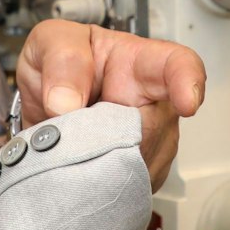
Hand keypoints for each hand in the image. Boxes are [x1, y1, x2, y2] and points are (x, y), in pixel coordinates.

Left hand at [16, 21, 205, 188]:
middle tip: (71, 129)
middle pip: (149, 132)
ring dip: (94, 160)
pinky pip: (120, 187)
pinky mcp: (136, 176)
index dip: (187, 84)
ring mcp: (150, 145)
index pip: (178, 66)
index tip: (186, 103)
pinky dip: (93, 180)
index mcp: (139, 64)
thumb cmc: (58, 63)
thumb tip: (65, 102)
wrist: (42, 104)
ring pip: (133, 165)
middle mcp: (154, 106)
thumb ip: (61, 61)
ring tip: (72, 141)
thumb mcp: (50, 42)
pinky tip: (80, 162)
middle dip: (106, 137)